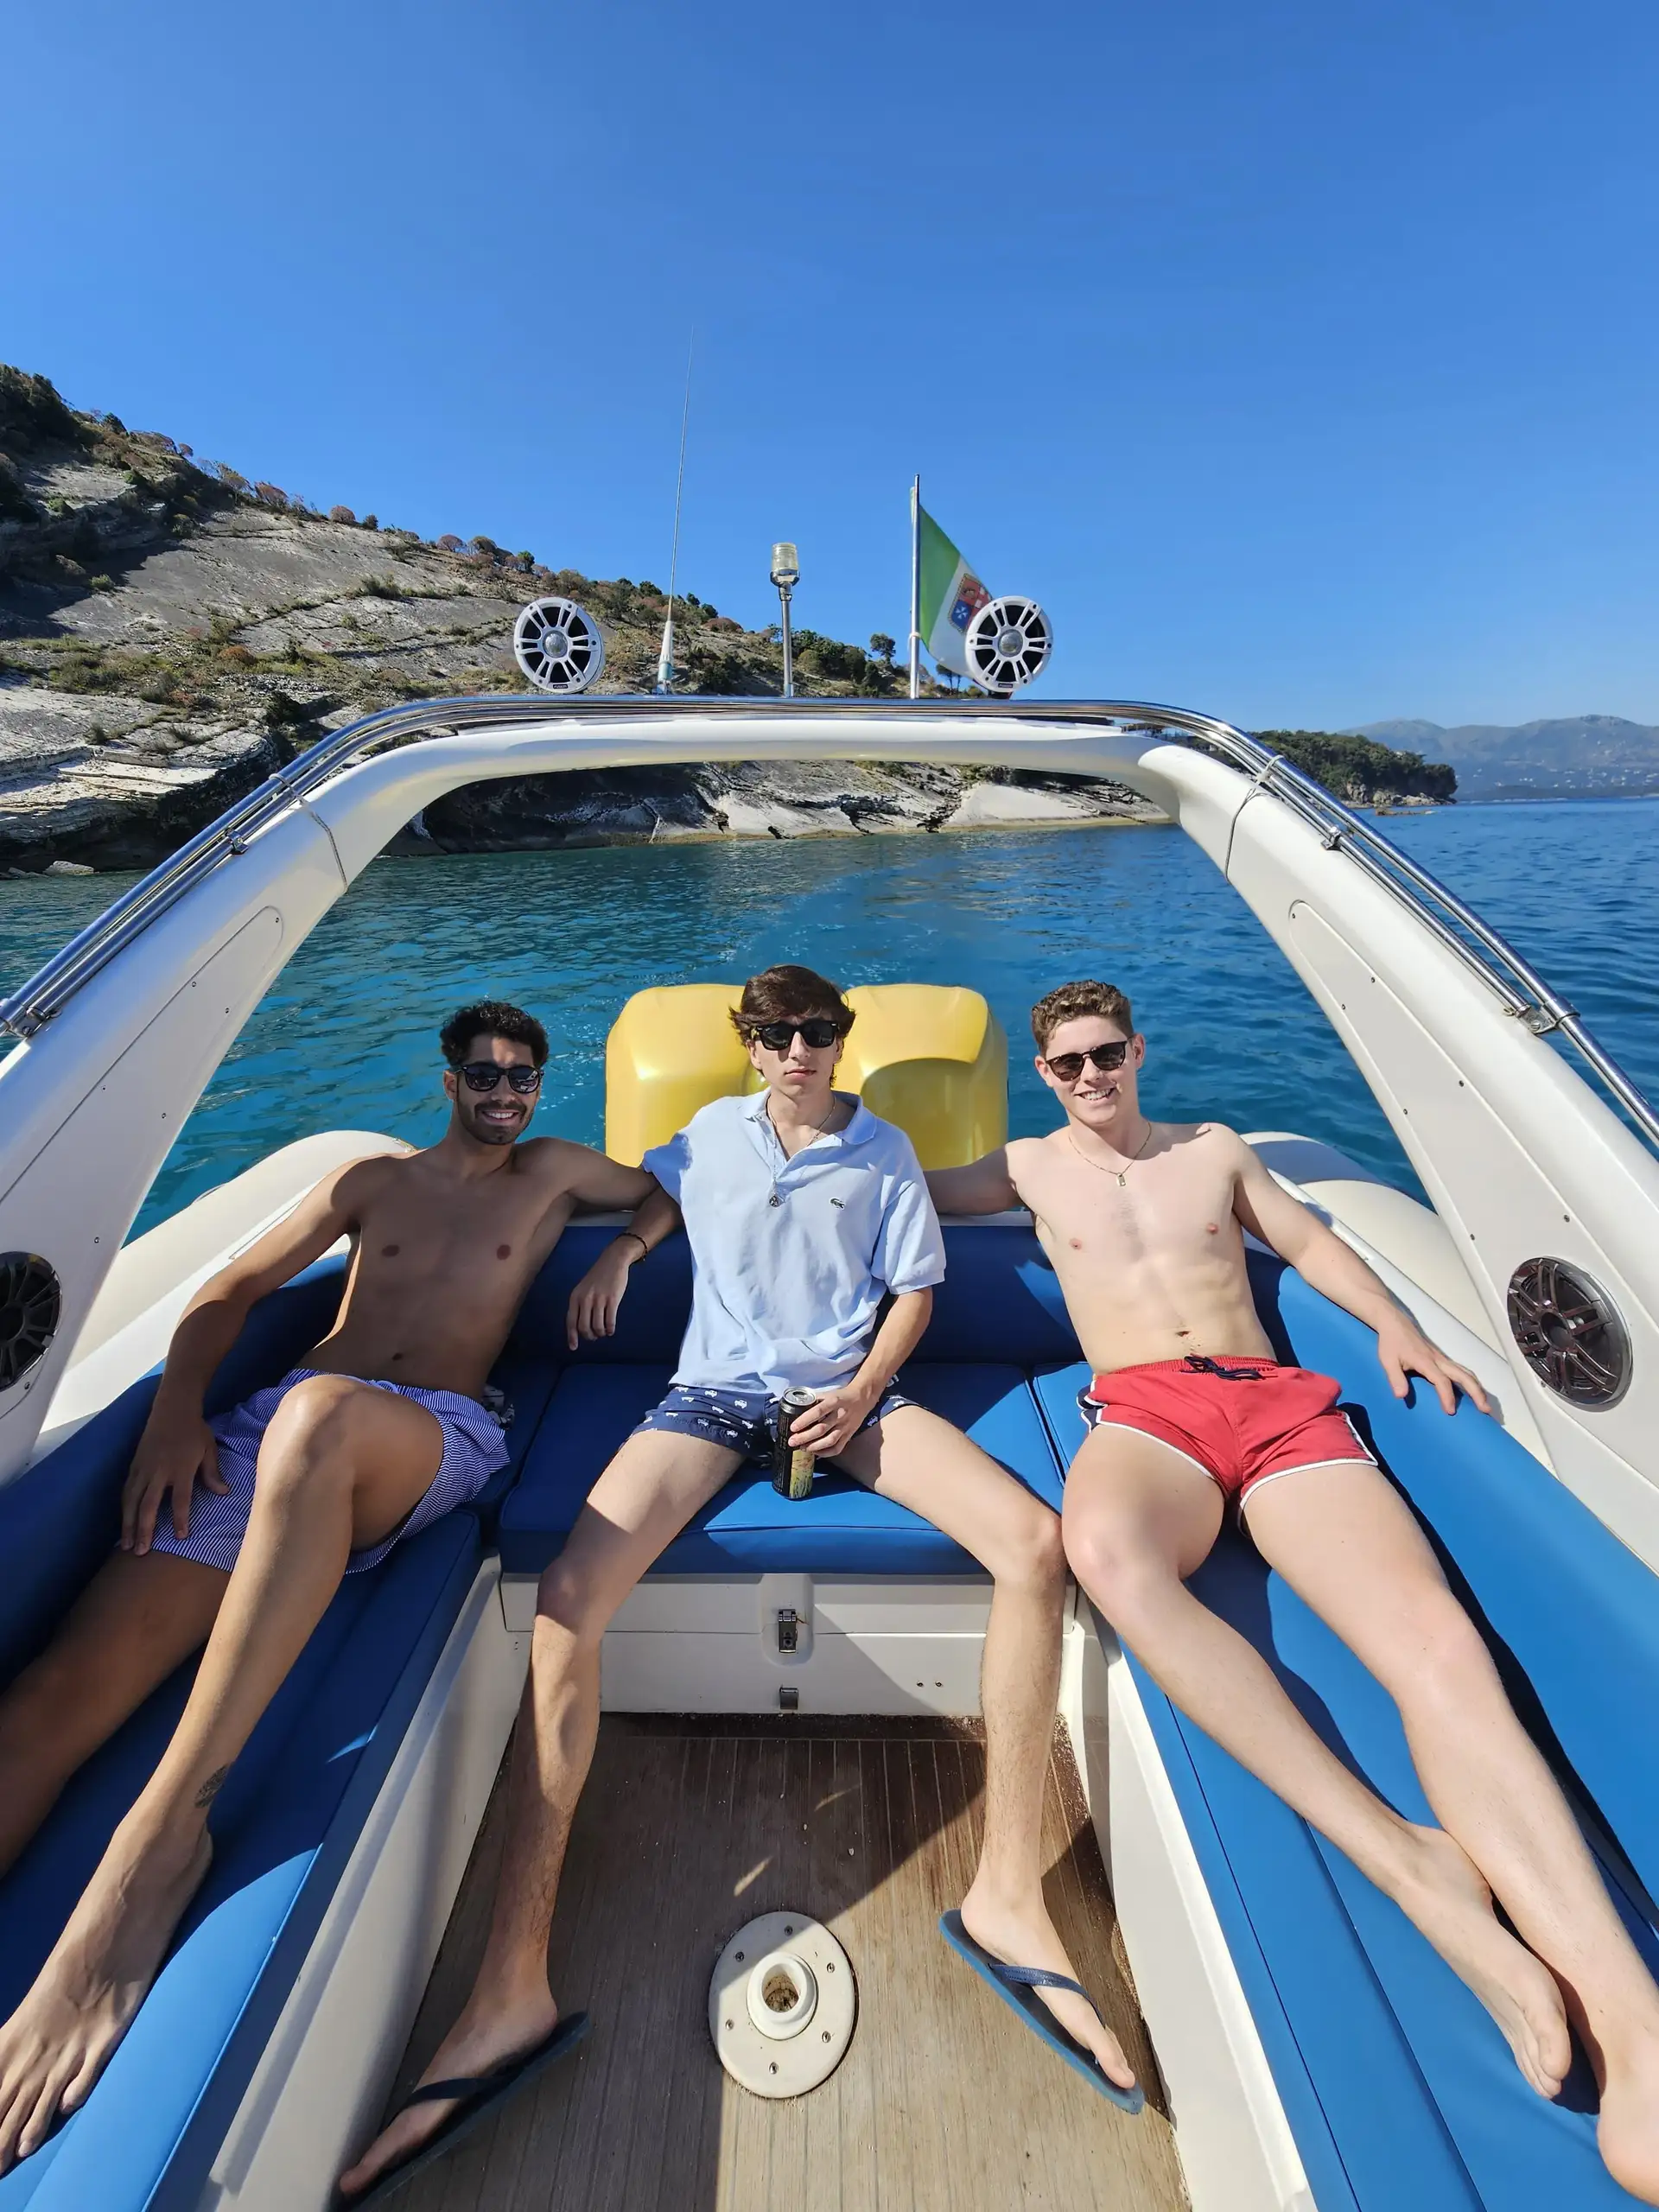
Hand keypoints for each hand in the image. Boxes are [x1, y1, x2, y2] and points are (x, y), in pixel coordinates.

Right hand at [121, 1406, 226, 1552]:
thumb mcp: (209, 1450)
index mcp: (180, 1469)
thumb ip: (213, 1473)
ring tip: (126, 1544)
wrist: (172, 1409)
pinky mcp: (133, 1466)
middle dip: (144, 1530)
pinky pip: (126, 1491)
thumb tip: (224, 1493)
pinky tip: (123, 1522)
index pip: (180, 1500)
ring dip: (128, 1524)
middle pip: (148, 1505)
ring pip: (131, 1501)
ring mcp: (143, 1469)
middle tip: (140, 1551)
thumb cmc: (194, 1431)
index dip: (180, 1519)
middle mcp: (159, 1471)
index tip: (180, 1537)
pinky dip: (123, 1508)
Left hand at [566, 1240, 637, 1349]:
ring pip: (597, 1326)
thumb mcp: (583, 1290)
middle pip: (584, 1327)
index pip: (571, 1322)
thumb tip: (579, 1328)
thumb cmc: (598, 1277)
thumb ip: (580, 1306)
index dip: (572, 1337)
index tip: (573, 1348)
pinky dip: (610, 1329)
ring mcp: (599, 1299)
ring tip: (604, 1332)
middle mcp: (585, 1299)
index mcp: (575, 1297)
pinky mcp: (612, 1299)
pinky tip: (611, 1330)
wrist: (613, 1261)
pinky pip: (610, 1321)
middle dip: (589, 1336)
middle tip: (595, 1336)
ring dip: (601, 1333)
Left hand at [788, 1380, 878, 1460]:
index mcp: (833, 1401)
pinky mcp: (849, 1435)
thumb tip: (796, 1409)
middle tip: (792, 1441)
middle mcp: (840, 1415)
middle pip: (821, 1429)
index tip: (793, 1427)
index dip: (804, 1420)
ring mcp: (845, 1427)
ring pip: (829, 1440)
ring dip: (814, 1446)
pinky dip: (826, 1452)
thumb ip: (814, 1401)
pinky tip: (815, 1452)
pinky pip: (837, 1448)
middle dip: (805, 1437)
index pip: (817, 1412)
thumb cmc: (841, 1396)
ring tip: (802, 1448)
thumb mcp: (827, 1394)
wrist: (862, 1398)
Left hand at [1375, 1312, 1490, 1416]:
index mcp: (1425, 1361)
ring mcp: (1442, 1358)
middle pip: (1463, 1375)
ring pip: (1465, 1372)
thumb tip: (1401, 1396)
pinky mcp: (1442, 1359)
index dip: (1447, 1396)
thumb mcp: (1387, 1361)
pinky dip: (1470, 1382)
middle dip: (1476, 1392)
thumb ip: (1395, 1377)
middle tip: (1485, 1410)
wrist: (1395, 1324)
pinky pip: (1461, 1370)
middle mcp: (1438, 1360)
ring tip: (1485, 1405)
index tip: (1450, 1411)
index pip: (1441, 1380)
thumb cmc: (1391, 1343)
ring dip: (1477, 1387)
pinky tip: (1473, 1392)